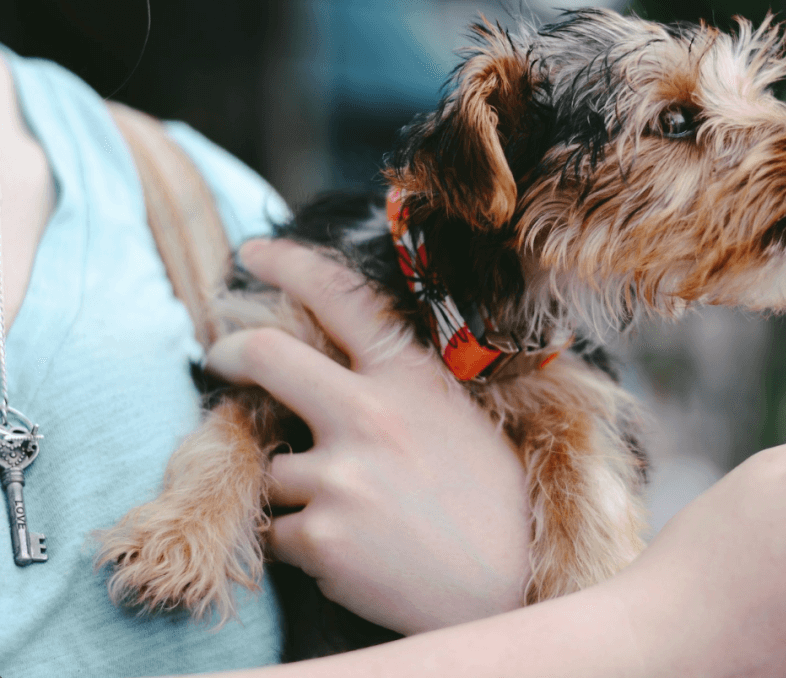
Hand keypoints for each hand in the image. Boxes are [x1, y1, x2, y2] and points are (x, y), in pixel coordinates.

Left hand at [207, 239, 530, 635]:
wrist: (512, 587)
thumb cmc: (496, 502)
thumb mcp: (460, 419)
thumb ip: (400, 390)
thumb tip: (340, 374)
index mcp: (411, 378)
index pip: (341, 297)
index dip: (288, 264)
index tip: (252, 254)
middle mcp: (370, 414)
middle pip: (267, 355)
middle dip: (229, 352)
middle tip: (218, 357)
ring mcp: (341, 475)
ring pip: (273, 466)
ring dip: (296, 490)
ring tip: (355, 516)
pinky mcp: (321, 535)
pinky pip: (278, 531)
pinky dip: (302, 544)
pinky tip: (355, 552)